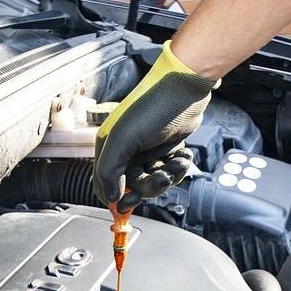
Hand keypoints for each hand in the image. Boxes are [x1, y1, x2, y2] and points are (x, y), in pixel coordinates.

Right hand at [92, 41, 215, 208]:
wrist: (185, 89)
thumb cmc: (153, 109)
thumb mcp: (124, 140)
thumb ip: (110, 170)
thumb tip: (111, 198)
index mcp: (108, 148)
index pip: (105, 186)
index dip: (118, 198)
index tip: (132, 201)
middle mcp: (125, 152)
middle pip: (133, 188)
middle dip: (151, 186)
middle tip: (163, 175)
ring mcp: (145, 151)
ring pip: (154, 182)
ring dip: (168, 176)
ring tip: (178, 161)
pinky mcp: (164, 150)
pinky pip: (168, 171)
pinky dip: (178, 167)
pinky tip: (184, 155)